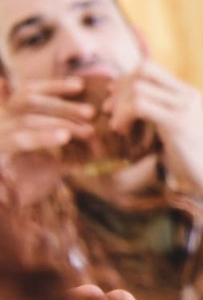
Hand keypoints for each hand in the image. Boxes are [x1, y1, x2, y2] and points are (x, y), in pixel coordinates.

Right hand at [0, 78, 94, 203]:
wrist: (7, 214)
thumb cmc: (26, 187)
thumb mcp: (52, 165)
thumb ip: (69, 151)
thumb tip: (96, 141)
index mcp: (9, 122)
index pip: (28, 93)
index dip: (52, 86)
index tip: (79, 85)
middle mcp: (0, 125)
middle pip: (28, 101)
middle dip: (62, 106)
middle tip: (91, 112)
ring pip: (27, 119)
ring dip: (60, 122)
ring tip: (87, 131)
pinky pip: (18, 139)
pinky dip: (42, 136)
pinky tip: (64, 137)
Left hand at [105, 61, 202, 198]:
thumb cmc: (192, 160)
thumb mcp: (175, 130)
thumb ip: (159, 114)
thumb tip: (129, 107)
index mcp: (188, 94)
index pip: (150, 68)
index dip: (126, 79)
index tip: (114, 98)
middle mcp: (188, 95)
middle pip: (143, 70)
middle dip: (120, 88)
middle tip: (109, 110)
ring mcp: (184, 107)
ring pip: (138, 87)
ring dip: (119, 106)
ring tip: (117, 126)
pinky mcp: (177, 122)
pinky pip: (139, 106)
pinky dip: (124, 116)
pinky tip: (122, 131)